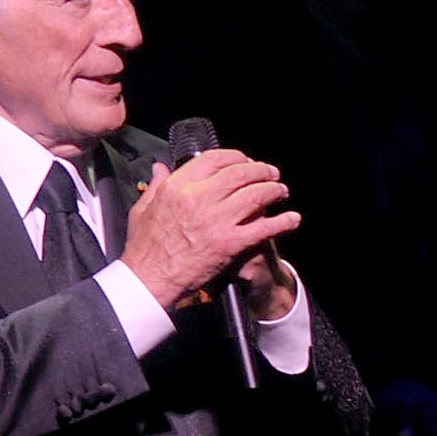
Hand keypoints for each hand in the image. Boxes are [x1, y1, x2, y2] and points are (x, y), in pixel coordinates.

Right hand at [122, 148, 301, 310]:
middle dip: (261, 171)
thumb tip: (161, 168)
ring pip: (255, 196)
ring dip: (274, 190)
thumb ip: (157, 185)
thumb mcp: (144, 207)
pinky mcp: (230, 243)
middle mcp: (199, 197)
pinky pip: (263, 228)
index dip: (237, 157)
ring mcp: (216, 220)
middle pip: (240, 174)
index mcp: (179, 186)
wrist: (149, 278)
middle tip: (272, 173)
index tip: (246, 161)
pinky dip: (282, 222)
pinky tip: (292, 219)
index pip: (215, 159)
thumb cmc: (145, 245)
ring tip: (281, 190)